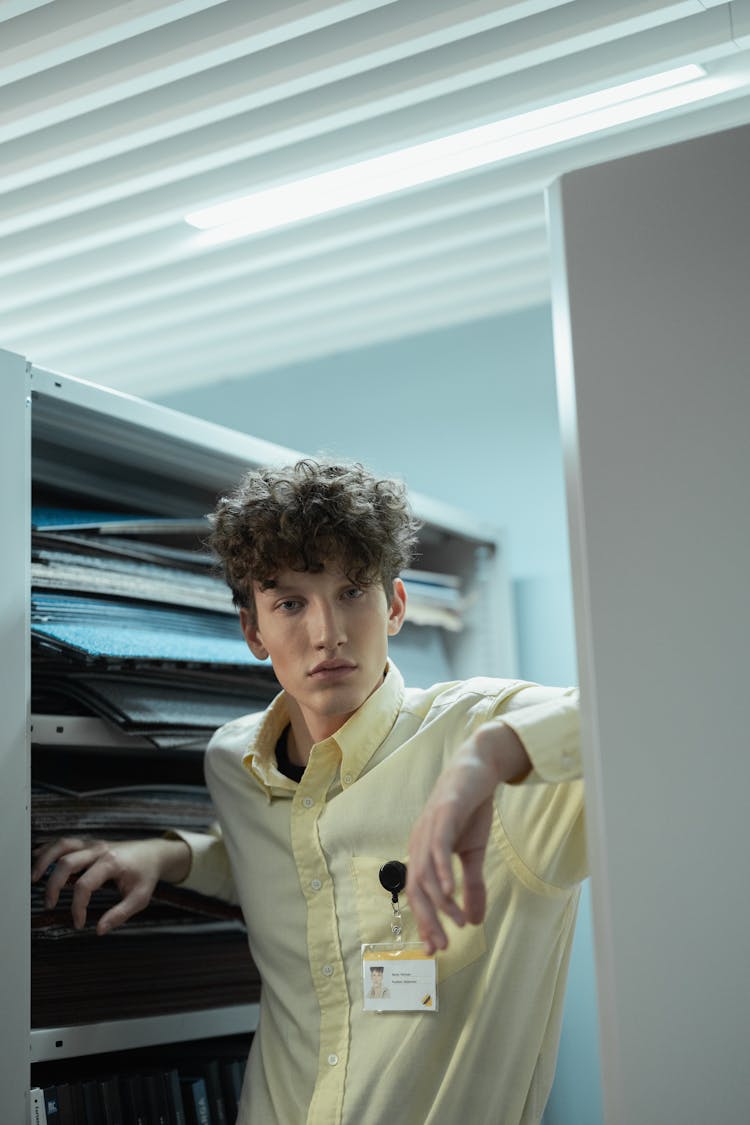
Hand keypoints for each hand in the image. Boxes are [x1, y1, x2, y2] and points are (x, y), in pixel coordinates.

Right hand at [31, 835, 190, 934]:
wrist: (153, 853)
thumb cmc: (146, 875)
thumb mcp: (140, 898)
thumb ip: (120, 914)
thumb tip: (99, 930)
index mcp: (112, 862)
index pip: (85, 885)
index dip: (78, 907)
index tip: (78, 922)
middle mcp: (99, 849)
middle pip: (67, 862)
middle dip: (54, 885)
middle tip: (50, 904)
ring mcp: (93, 844)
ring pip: (63, 846)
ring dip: (45, 860)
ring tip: (33, 878)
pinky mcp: (89, 843)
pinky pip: (65, 842)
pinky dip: (49, 848)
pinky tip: (37, 857)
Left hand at [406, 722, 529, 953]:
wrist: (479, 769)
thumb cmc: (471, 808)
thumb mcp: (474, 852)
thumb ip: (472, 885)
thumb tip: (474, 922)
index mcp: (422, 852)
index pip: (417, 894)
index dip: (425, 921)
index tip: (436, 949)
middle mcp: (419, 842)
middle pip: (415, 889)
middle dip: (428, 920)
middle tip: (444, 945)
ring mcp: (429, 828)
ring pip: (425, 872)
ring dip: (440, 901)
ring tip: (457, 922)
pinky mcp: (443, 814)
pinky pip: (438, 847)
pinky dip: (441, 870)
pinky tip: (450, 890)